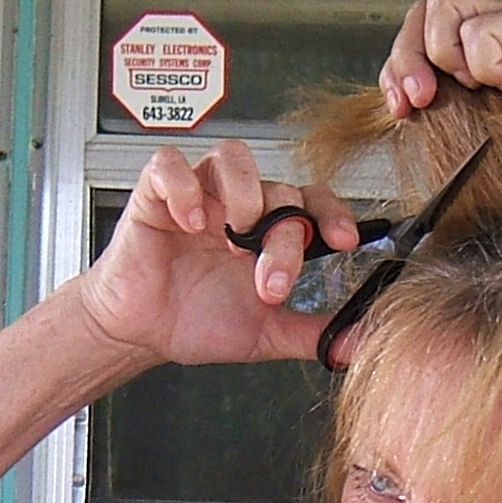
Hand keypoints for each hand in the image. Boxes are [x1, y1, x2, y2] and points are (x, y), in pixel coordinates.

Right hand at [73, 140, 361, 371]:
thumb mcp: (266, 334)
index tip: (345, 241)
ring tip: (235, 238)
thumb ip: (313, 332)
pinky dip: (184, 187)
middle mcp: (238, 204)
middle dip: (282, 238)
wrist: (141, 334)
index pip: (312, 199)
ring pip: (233, 158)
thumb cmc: (198, 322)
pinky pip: (169, 164)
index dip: (333, 212)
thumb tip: (360, 344)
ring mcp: (199, 193)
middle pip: (278, 190)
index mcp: (269, 229)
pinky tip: (190, 221)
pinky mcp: (155, 194)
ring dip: (244, 193)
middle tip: (270, 284)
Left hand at [381, 0, 501, 154]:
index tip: (402, 110)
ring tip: (475, 89)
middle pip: (423, 11)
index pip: (415, 34)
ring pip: (445, 4)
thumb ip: (454, 110)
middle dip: (406, 59)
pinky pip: (487, 27)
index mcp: (477, 51)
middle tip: (419, 102)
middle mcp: (494, 26)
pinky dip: (487, 62)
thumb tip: (406, 112)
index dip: (396, 67)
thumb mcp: (491, 129)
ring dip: (443, 53)